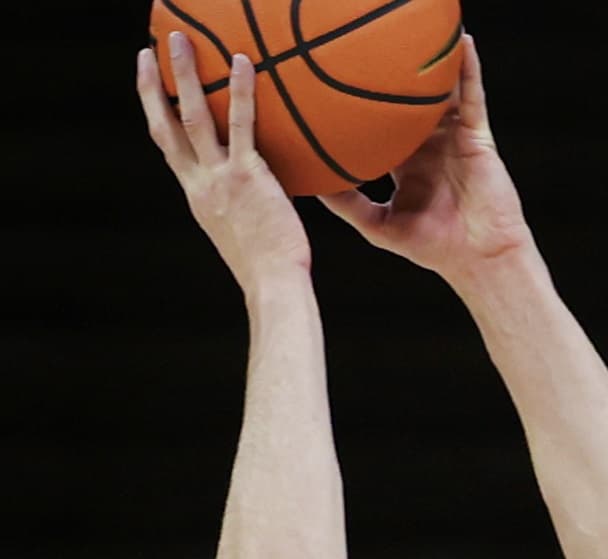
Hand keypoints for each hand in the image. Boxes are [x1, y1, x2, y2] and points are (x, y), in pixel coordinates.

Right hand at [137, 33, 310, 293]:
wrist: (272, 284)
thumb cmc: (269, 265)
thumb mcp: (243, 230)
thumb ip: (240, 205)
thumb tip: (256, 194)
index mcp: (197, 195)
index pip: (168, 146)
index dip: (156, 113)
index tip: (150, 86)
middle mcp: (200, 183)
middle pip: (166, 124)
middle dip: (155, 85)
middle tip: (150, 50)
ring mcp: (220, 177)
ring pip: (194, 115)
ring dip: (184, 75)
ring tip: (180, 40)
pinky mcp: (248, 176)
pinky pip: (243, 125)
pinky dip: (242, 92)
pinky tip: (243, 63)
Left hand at [318, 35, 533, 284]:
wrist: (479, 260)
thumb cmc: (433, 249)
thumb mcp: (378, 224)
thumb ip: (346, 203)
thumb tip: (308, 182)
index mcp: (404, 163)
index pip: (377, 126)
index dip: (357, 106)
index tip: (329, 85)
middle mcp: (429, 145)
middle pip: (406, 102)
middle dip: (390, 75)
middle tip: (363, 45)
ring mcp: (454, 138)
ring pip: (441, 93)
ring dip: (432, 63)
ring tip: (413, 31)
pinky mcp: (478, 138)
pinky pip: (473, 97)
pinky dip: (469, 70)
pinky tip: (463, 43)